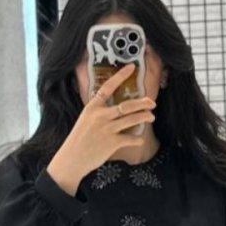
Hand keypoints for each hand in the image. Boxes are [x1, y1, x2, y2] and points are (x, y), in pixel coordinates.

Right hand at [46, 62, 155, 195]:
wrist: (72, 159)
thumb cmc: (79, 139)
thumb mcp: (85, 119)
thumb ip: (97, 111)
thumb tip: (106, 102)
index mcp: (92, 107)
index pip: (108, 87)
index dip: (120, 76)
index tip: (132, 67)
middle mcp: (100, 116)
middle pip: (126, 105)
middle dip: (142, 103)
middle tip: (152, 102)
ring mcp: (107, 129)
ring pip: (131, 120)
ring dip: (144, 117)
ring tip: (151, 117)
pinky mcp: (112, 143)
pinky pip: (130, 139)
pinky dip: (137, 139)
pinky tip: (140, 139)